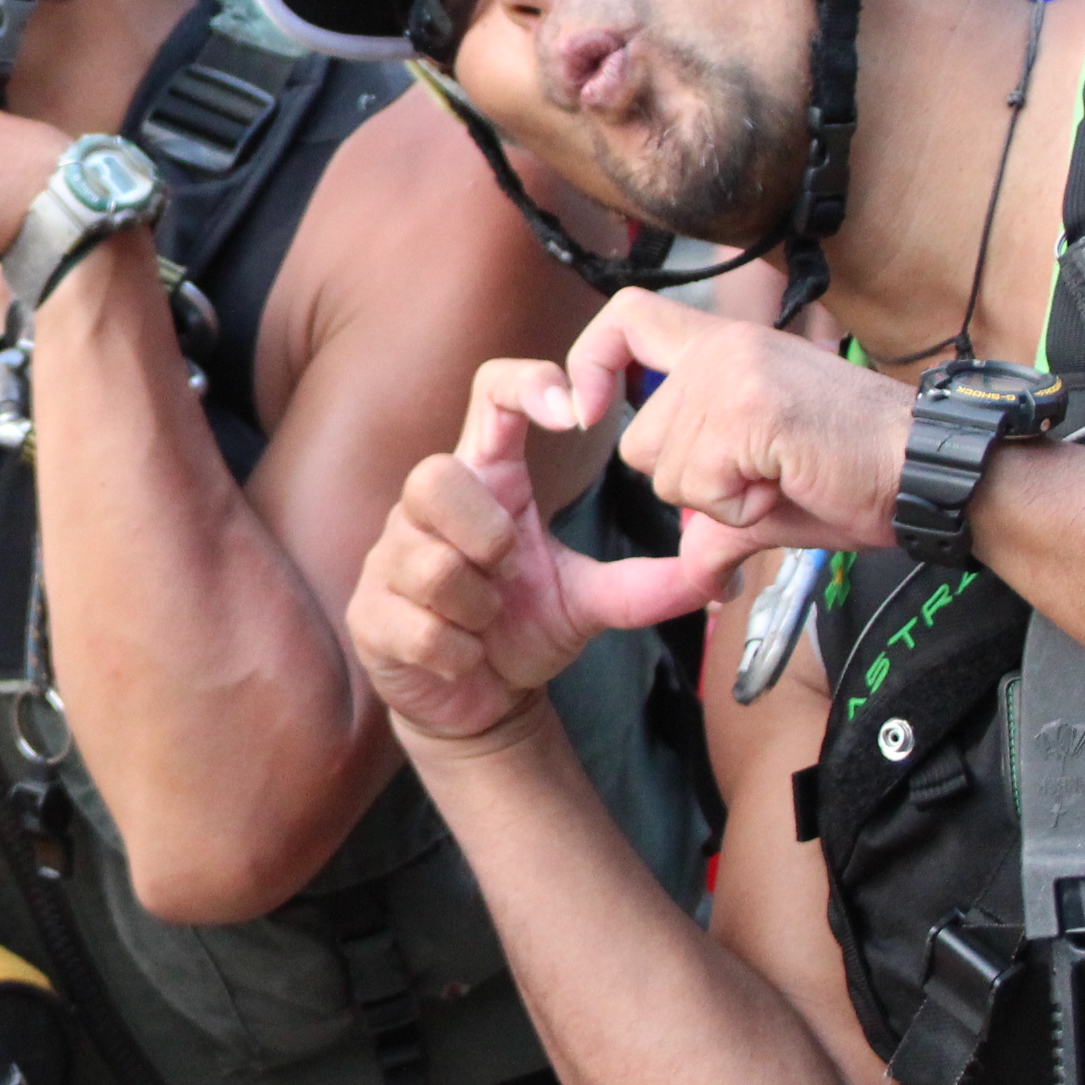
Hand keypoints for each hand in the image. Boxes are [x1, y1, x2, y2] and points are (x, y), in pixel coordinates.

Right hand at [349, 359, 737, 743]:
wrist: (476, 701)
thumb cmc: (523, 628)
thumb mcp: (591, 599)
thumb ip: (648, 584)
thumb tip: (717, 575)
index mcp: (487, 482)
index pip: (489, 393)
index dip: (525, 383)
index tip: (573, 412)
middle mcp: (428, 508)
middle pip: (434, 474)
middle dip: (483, 534)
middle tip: (508, 571)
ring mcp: (388, 558)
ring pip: (427, 562)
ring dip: (477, 608)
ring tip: (487, 623)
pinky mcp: (368, 613)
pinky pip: (417, 626)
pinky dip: (458, 653)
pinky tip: (466, 658)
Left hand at [568, 290, 913, 568]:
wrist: (934, 473)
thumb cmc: (860, 475)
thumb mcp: (767, 487)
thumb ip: (713, 509)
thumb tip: (693, 569)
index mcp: (724, 346)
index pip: (625, 316)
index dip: (590, 362)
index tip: (586, 410)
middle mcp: (723, 347)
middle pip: (638, 440)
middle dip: (690, 483)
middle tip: (764, 475)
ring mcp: (734, 374)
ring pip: (665, 472)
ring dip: (720, 500)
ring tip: (785, 476)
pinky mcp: (750, 411)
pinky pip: (701, 489)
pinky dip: (742, 510)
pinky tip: (790, 485)